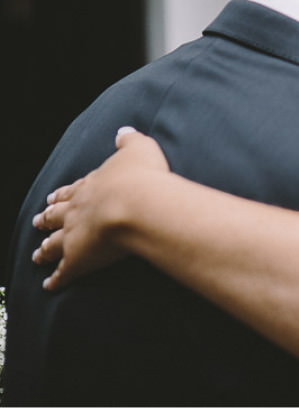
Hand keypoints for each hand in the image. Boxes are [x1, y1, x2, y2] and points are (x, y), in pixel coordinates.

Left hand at [32, 128, 171, 289]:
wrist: (136, 204)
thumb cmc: (142, 176)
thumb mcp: (139, 149)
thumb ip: (129, 140)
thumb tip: (123, 131)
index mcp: (91, 186)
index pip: (72, 190)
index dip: (63, 194)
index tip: (52, 198)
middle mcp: (77, 210)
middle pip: (57, 215)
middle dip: (47, 219)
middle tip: (38, 221)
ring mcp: (75, 235)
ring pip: (54, 244)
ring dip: (45, 249)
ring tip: (37, 254)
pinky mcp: (79, 259)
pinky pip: (64, 272)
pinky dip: (55, 280)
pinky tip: (49, 286)